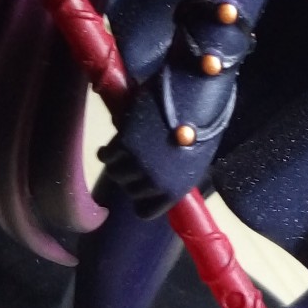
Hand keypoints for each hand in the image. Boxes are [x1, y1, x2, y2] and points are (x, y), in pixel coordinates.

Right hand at [101, 59, 235, 215]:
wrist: (195, 96)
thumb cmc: (199, 126)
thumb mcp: (190, 162)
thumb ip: (171, 177)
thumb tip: (154, 183)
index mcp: (175, 191)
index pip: (145, 211)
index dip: (141, 197)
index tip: (141, 184)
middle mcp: (155, 183)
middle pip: (128, 190)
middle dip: (130, 177)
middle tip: (134, 160)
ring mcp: (138, 165)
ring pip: (115, 174)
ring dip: (116, 164)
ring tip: (122, 152)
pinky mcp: (124, 145)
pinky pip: (107, 157)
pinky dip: (107, 151)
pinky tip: (110, 145)